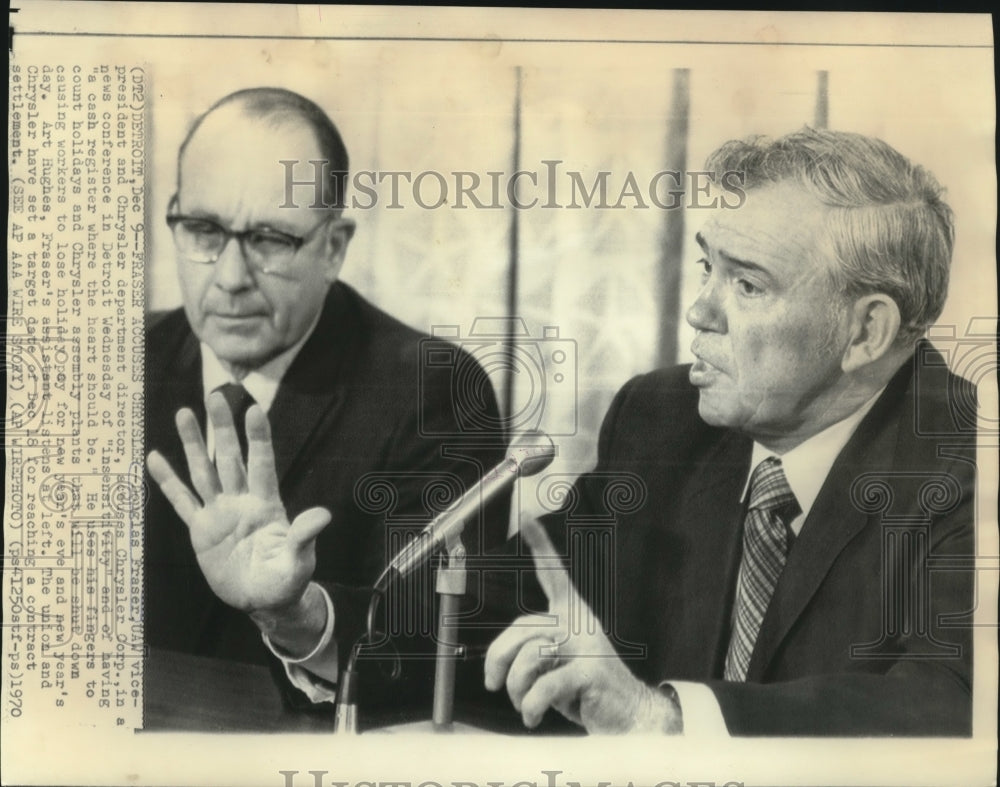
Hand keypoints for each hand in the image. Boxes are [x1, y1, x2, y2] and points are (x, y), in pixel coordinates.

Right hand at [147, 392, 331, 617]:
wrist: (264, 600)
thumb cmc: (287, 579)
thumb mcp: (299, 560)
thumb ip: (304, 536)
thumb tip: (323, 515)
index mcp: (267, 505)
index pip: (262, 464)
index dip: (258, 438)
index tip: (254, 409)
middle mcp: (242, 501)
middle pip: (230, 458)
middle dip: (224, 427)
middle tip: (216, 394)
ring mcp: (220, 512)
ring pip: (204, 471)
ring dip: (194, 444)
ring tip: (184, 412)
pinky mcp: (201, 530)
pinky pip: (182, 501)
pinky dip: (168, 481)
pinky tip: (156, 458)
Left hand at [484, 519, 681, 733]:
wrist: (629, 717)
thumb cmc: (585, 689)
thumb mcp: (556, 662)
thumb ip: (532, 650)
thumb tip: (498, 666)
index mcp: (572, 614)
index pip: (552, 573)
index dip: (539, 544)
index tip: (526, 515)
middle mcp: (579, 622)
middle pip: (521, 629)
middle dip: (497, 660)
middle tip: (494, 685)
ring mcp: (587, 646)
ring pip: (529, 659)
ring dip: (516, 689)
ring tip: (525, 704)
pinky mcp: (591, 673)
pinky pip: (544, 686)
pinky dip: (531, 706)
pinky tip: (534, 716)